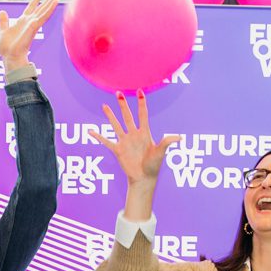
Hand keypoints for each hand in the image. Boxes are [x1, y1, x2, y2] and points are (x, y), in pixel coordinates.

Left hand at [0, 0, 61, 71]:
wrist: (9, 56)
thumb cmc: (6, 48)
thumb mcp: (2, 31)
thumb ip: (3, 21)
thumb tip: (2, 12)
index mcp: (22, 22)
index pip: (30, 8)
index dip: (35, 1)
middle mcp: (29, 22)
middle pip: (42, 7)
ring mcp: (33, 24)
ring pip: (45, 10)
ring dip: (53, 0)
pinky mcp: (34, 27)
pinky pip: (43, 16)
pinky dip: (49, 9)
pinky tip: (55, 2)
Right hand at [91, 90, 179, 220]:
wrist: (144, 178)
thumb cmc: (154, 166)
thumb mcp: (161, 153)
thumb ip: (167, 143)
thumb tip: (179, 138)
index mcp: (144, 133)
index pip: (142, 114)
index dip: (141, 103)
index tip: (139, 91)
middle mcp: (134, 135)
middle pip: (127, 116)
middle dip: (123, 105)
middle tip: (118, 93)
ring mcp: (125, 142)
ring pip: (116, 125)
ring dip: (110, 116)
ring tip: (104, 106)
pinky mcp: (118, 150)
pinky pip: (106, 142)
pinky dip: (98, 137)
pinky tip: (90, 131)